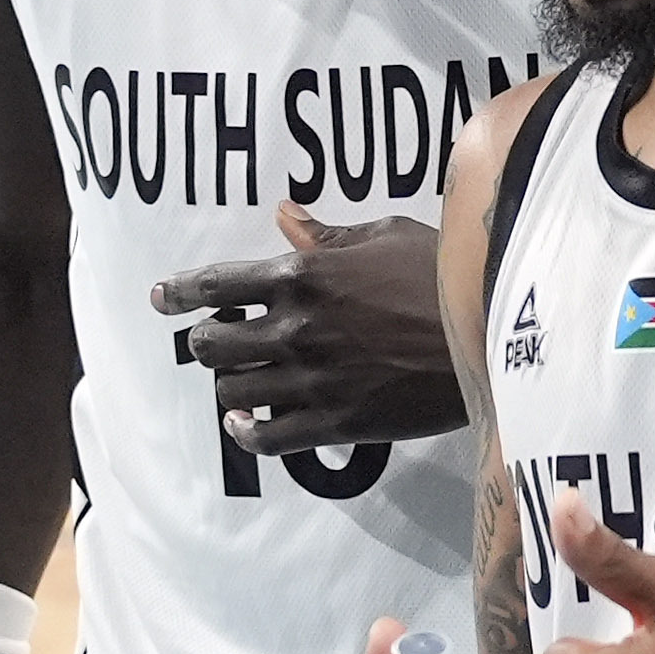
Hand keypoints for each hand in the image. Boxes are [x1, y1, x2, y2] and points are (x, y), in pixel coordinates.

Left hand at [155, 204, 468, 451]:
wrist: (493, 336)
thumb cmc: (447, 275)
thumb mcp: (388, 236)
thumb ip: (329, 235)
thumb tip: (285, 216)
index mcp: (304, 276)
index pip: (216, 284)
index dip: (179, 293)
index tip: (161, 299)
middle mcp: (296, 328)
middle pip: (213, 345)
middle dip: (207, 342)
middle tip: (218, 341)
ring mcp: (313, 379)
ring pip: (233, 391)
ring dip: (230, 385)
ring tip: (239, 381)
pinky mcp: (336, 421)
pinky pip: (267, 437)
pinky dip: (248, 431)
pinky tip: (247, 423)